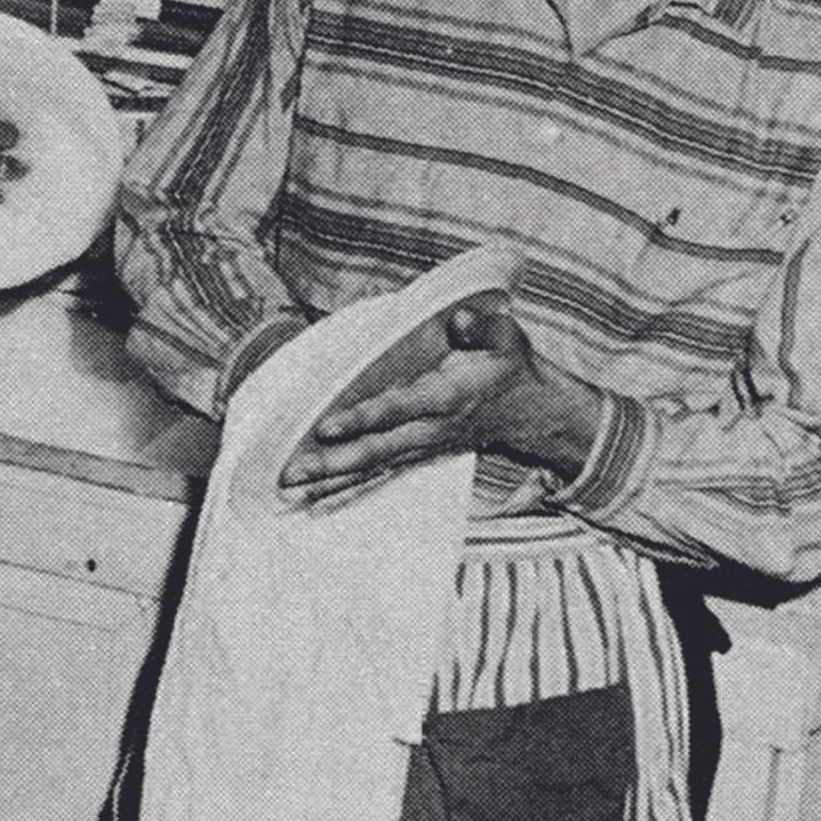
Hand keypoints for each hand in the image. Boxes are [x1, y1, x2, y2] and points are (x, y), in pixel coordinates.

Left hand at [278, 294, 599, 502]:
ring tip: (290, 488)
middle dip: (332, 463)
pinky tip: (313, 498)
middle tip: (292, 471)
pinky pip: (376, 475)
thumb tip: (457, 321)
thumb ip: (481, 328)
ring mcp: (421, 447)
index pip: (399, 410)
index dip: (363, 419)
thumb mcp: (505, 337)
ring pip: (371, 468)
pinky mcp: (416, 455)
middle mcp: (430, 430)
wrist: (530, 410)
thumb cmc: (508, 365)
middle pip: (376, 451)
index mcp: (448, 397)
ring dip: (330, 480)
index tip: (326, 427)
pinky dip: (345, 489)